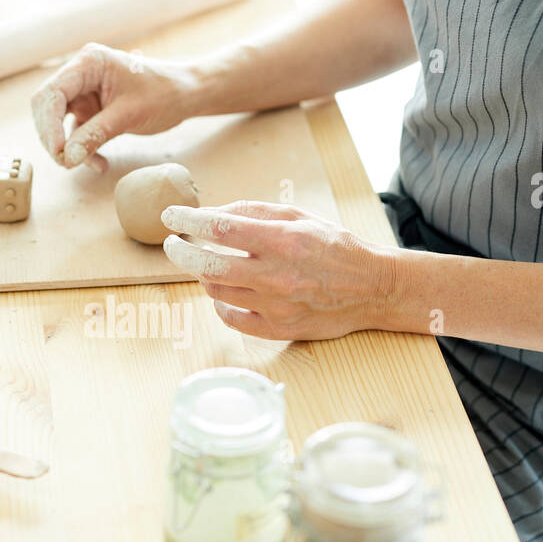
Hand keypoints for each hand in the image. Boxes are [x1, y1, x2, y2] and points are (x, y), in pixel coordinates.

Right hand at [30, 43, 200, 170]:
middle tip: (64, 162)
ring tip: (79, 165)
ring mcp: (85, 93)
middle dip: (52, 137)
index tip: (57, 151)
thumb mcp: (129, 115)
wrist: (185, 95)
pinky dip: (83, 150)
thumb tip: (67, 158)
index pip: (53, 92)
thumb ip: (96, 134)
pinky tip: (100, 165)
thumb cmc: (163, 94)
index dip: (48, 124)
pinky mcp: (91, 110)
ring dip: (66, 146)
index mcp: (88, 63)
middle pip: (48, 107)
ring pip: (58, 122)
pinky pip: (77, 133)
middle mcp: (81, 75)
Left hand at [161, 202, 400, 340]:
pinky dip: (220, 305)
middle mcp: (276, 274)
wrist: (372, 288)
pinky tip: (222, 293)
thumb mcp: (298, 217)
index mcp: (281, 240)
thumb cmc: (334, 247)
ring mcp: (276, 305)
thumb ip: (255, 212)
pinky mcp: (278, 329)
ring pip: (217, 291)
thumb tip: (214, 212)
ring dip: (203, 275)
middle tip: (173, 244)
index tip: (170, 216)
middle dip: (181, 252)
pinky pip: (232, 319)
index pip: (220, 228)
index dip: (188, 221)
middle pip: (208, 264)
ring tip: (206, 264)